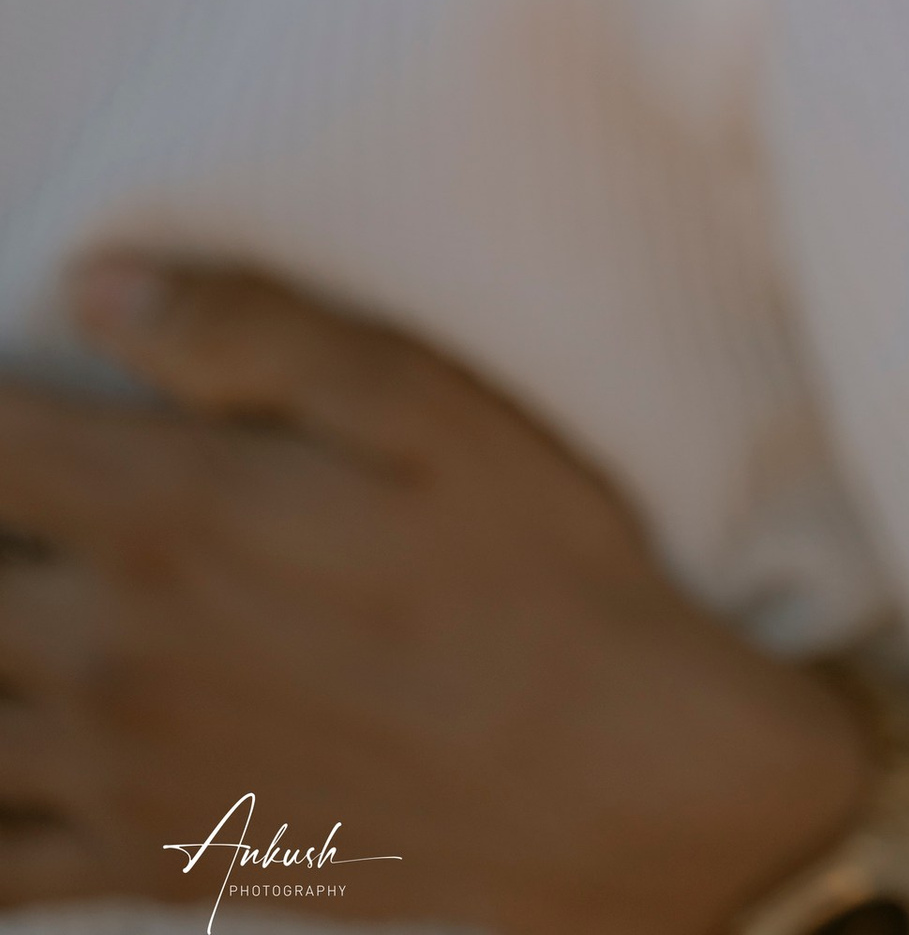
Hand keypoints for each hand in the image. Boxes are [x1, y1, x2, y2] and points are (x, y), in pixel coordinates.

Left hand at [0, 259, 870, 933]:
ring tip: (24, 607)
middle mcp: (114, 647)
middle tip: (23, 494)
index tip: (2, 389)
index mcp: (171, 513)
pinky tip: (16, 754)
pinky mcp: (150, 860)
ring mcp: (121, 768)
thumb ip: (255, 332)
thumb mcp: (426, 406)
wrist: (610, 781)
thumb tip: (93, 285)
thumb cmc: (535, 570)